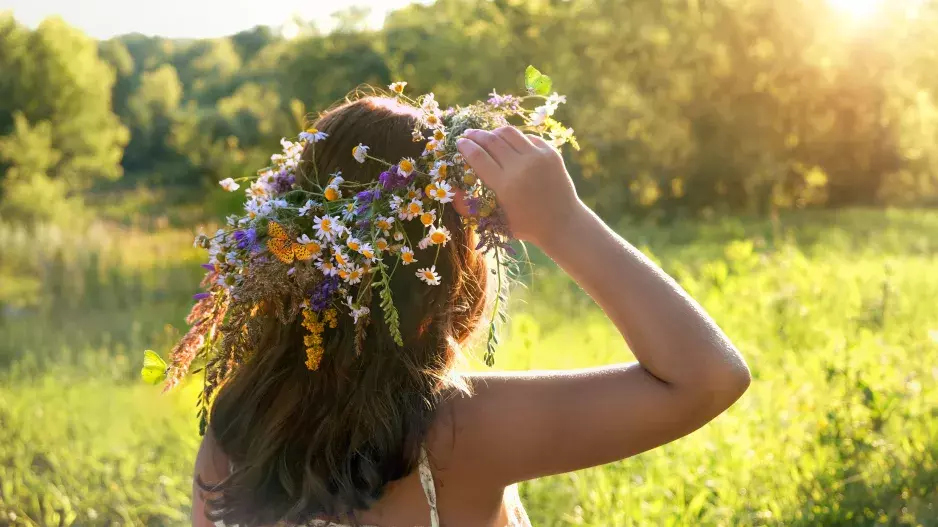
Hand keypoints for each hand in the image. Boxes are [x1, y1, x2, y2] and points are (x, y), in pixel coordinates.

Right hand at [456, 127, 581, 245]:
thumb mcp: (495, 222)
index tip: (459, 142)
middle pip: (491, 140)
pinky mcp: (550, 153)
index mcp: (504, 185)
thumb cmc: (526, 225)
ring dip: (494, 132)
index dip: (466, 147)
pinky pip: (528, 138)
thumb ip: (471, 209)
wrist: (563, 223)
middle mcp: (520, 167)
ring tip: (488, 135)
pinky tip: (510, 144)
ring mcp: (537, 158)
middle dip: (476, 134)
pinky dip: (516, 139)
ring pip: (509, 133)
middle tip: (468, 133)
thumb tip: (452, 192)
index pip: (478, 157)